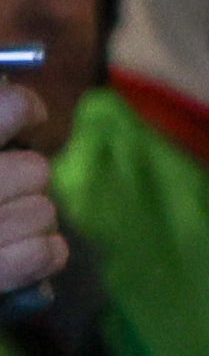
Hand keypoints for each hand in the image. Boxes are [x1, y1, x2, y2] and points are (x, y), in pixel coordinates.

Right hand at [0, 86, 60, 300]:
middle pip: (36, 170)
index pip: (12, 108)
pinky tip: (22, 252)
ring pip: (44, 211)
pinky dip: (41, 254)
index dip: (26, 109)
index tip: (28, 117)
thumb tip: (12, 101)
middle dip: (21, 181)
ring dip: (29, 220)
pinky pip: (48, 252)